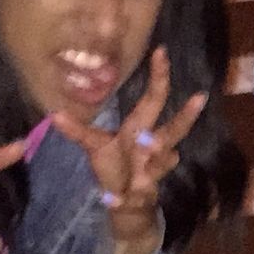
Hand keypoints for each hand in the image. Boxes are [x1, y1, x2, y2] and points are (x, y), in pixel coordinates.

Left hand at [47, 45, 205, 253]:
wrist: (124, 201)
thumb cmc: (112, 167)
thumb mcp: (92, 145)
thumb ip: (76, 131)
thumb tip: (54, 114)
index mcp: (140, 126)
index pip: (155, 97)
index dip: (159, 75)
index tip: (161, 51)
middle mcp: (154, 143)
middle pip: (175, 126)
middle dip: (185, 114)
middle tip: (199, 97)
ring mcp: (157, 166)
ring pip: (166, 158)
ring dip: (160, 155)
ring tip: (152, 154)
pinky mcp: (150, 188)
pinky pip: (145, 184)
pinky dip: (132, 189)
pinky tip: (123, 193)